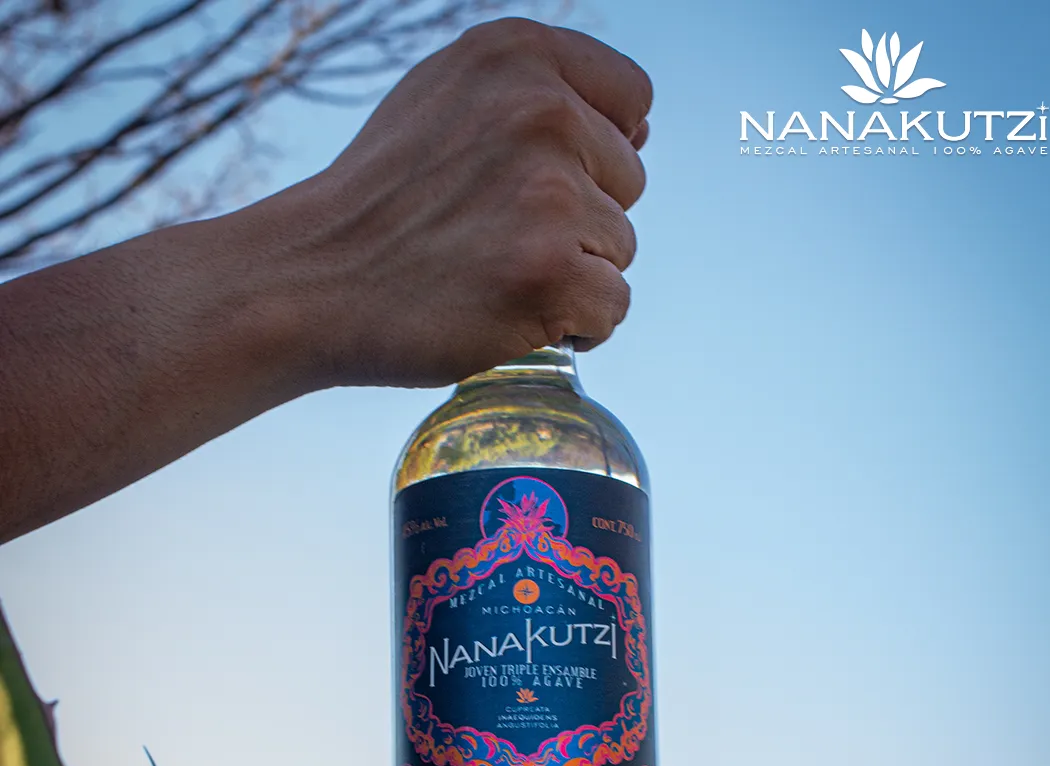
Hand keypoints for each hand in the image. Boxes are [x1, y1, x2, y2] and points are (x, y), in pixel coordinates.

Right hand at [260, 17, 651, 386]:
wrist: (310, 280)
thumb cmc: (380, 201)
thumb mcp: (445, 99)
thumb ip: (535, 95)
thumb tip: (639, 127)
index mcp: (519, 56)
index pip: (632, 98)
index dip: (597, 152)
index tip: (540, 185)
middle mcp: (541, 113)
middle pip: (630, 182)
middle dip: (579, 218)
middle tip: (494, 238)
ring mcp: (548, 197)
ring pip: (619, 250)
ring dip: (571, 275)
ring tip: (493, 276)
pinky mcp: (548, 275)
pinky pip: (612, 307)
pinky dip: (573, 326)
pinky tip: (512, 315)